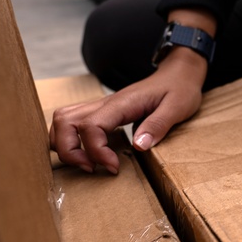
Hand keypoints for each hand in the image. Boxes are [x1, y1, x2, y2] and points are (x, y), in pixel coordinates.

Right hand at [49, 47, 206, 173]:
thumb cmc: (179, 89)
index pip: (91, 125)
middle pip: (64, 121)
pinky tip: (88, 153)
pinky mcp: (101, 112)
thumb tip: (139, 145)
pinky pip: (72, 122)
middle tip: (92, 168)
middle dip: (69, 150)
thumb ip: (158, 125)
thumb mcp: (177, 107)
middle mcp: (105, 103)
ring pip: (62, 120)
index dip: (95, 150)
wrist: (177, 73)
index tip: (114, 166)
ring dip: (65, 145)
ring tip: (88, 163)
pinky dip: (69, 139)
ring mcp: (100, 106)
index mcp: (122, 103)